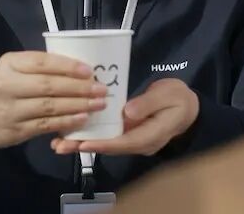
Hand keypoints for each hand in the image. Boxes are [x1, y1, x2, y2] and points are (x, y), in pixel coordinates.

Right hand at [0, 51, 107, 149]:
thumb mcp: (10, 69)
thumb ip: (37, 68)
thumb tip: (78, 69)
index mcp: (10, 63)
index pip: (42, 62)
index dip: (67, 66)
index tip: (89, 70)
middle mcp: (8, 85)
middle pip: (48, 85)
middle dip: (79, 88)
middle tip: (101, 89)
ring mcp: (11, 109)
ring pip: (50, 107)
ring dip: (77, 105)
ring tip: (98, 104)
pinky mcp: (16, 130)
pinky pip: (46, 125)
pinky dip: (66, 122)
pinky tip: (82, 119)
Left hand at [50, 78, 198, 155]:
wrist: (186, 106)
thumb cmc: (178, 98)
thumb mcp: (169, 95)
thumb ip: (148, 103)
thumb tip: (127, 112)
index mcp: (152, 135)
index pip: (125, 142)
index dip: (103, 144)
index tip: (83, 143)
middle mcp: (139, 142)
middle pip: (110, 147)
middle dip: (84, 146)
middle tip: (60, 146)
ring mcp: (131, 138)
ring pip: (105, 143)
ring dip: (81, 142)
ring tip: (58, 143)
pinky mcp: (126, 132)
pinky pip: (106, 136)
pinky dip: (88, 134)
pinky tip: (70, 131)